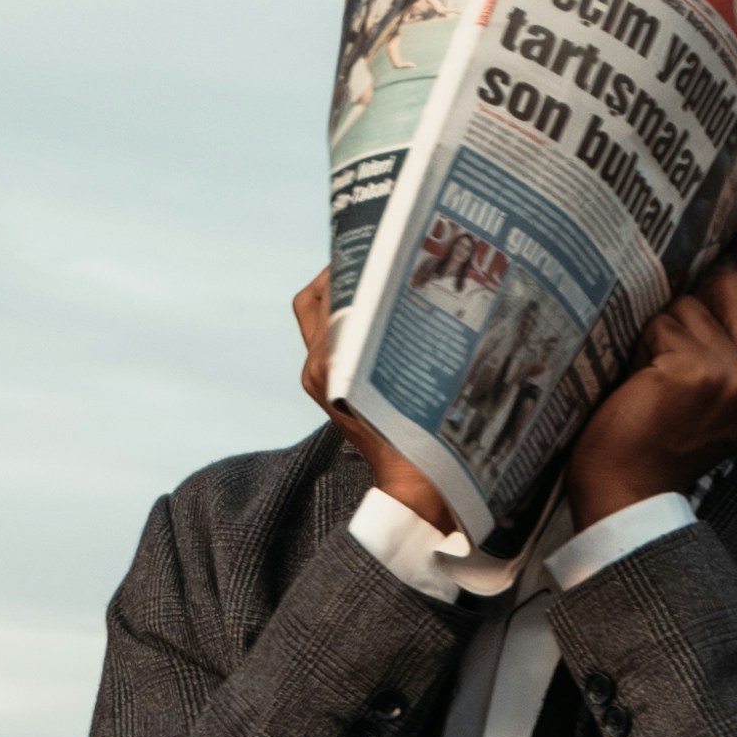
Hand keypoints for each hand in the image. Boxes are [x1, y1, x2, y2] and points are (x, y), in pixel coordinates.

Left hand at [290, 266, 449, 530]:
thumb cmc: (421, 438)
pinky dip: (354, 325)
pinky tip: (391, 319)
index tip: (372, 249)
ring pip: (323, 319)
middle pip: (315, 300)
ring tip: (389, 283)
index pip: (321, 295)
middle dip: (344, 276)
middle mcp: (317, 369)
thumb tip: (404, 284)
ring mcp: (320, 381)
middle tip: (381, 259)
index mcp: (330, 365)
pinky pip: (333, 342)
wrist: (416, 487)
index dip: (342, 267)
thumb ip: (402, 332)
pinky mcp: (329, 391)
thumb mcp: (413, 377)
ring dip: (350, 299)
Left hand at [564, 222, 736, 521]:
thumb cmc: (656, 444)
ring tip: (647, 380)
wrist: (627, 494)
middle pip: (733, 291)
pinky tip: (637, 382)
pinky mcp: (698, 371)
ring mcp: (733, 378)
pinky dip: (640, 345)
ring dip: (658, 332)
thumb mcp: (710, 401)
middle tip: (663, 344)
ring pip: (688, 307)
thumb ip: (732, 351)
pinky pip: (661, 324)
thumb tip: (723, 279)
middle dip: (691, 303)